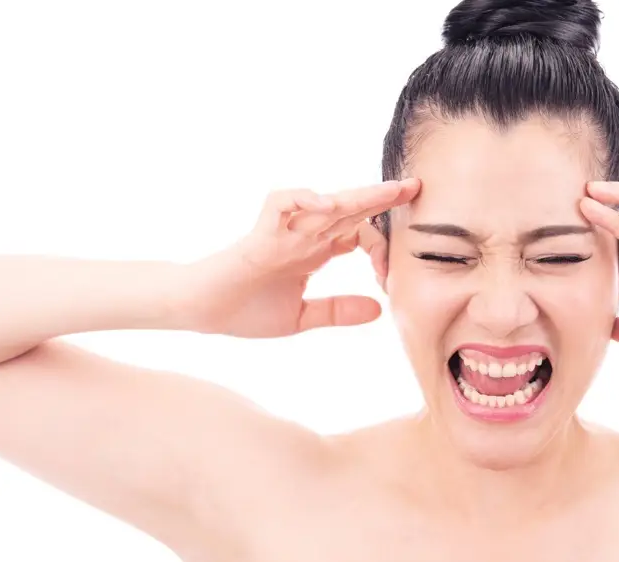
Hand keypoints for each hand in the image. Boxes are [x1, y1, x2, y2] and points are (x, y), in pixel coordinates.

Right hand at [179, 179, 419, 336]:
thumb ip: (338, 311)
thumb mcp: (302, 317)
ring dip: (357, 196)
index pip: (357, 234)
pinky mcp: (259, 235)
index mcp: (313, 252)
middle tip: (415, 187)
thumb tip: (380, 310)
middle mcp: (303, 236)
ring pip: (325, 202)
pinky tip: (329, 205)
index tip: (392, 271)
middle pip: (349, 210)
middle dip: (381, 198)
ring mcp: (282, 232)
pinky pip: (281, 204)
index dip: (380, 245)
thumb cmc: (245, 310)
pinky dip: (303, 199)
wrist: (203, 312)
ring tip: (389, 191)